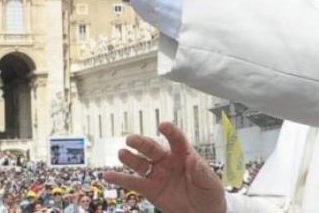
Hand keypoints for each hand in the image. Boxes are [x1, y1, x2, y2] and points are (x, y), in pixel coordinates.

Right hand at [104, 122, 225, 212]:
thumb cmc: (209, 194)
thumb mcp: (210, 183)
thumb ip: (201, 172)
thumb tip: (193, 159)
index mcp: (184, 155)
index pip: (176, 140)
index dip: (170, 132)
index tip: (163, 126)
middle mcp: (168, 161)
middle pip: (153, 149)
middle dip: (142, 143)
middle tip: (131, 139)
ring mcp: (157, 174)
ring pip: (140, 163)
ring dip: (130, 158)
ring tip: (121, 153)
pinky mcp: (150, 189)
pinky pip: (133, 183)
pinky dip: (120, 179)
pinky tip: (107, 175)